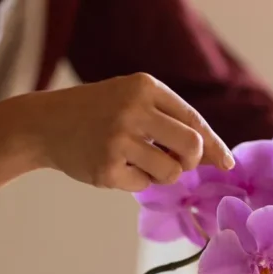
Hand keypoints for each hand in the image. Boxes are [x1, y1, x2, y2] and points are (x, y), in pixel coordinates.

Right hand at [17, 73, 235, 191]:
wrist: (45, 124)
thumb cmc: (100, 113)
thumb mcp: (133, 101)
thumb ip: (171, 122)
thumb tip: (216, 156)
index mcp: (145, 88)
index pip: (193, 120)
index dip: (213, 145)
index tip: (226, 163)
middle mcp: (133, 110)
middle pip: (191, 147)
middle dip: (191, 162)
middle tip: (177, 163)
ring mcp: (118, 140)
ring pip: (171, 172)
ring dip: (163, 174)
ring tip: (141, 163)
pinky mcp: (106, 168)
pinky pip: (143, 185)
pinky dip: (135, 181)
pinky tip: (115, 166)